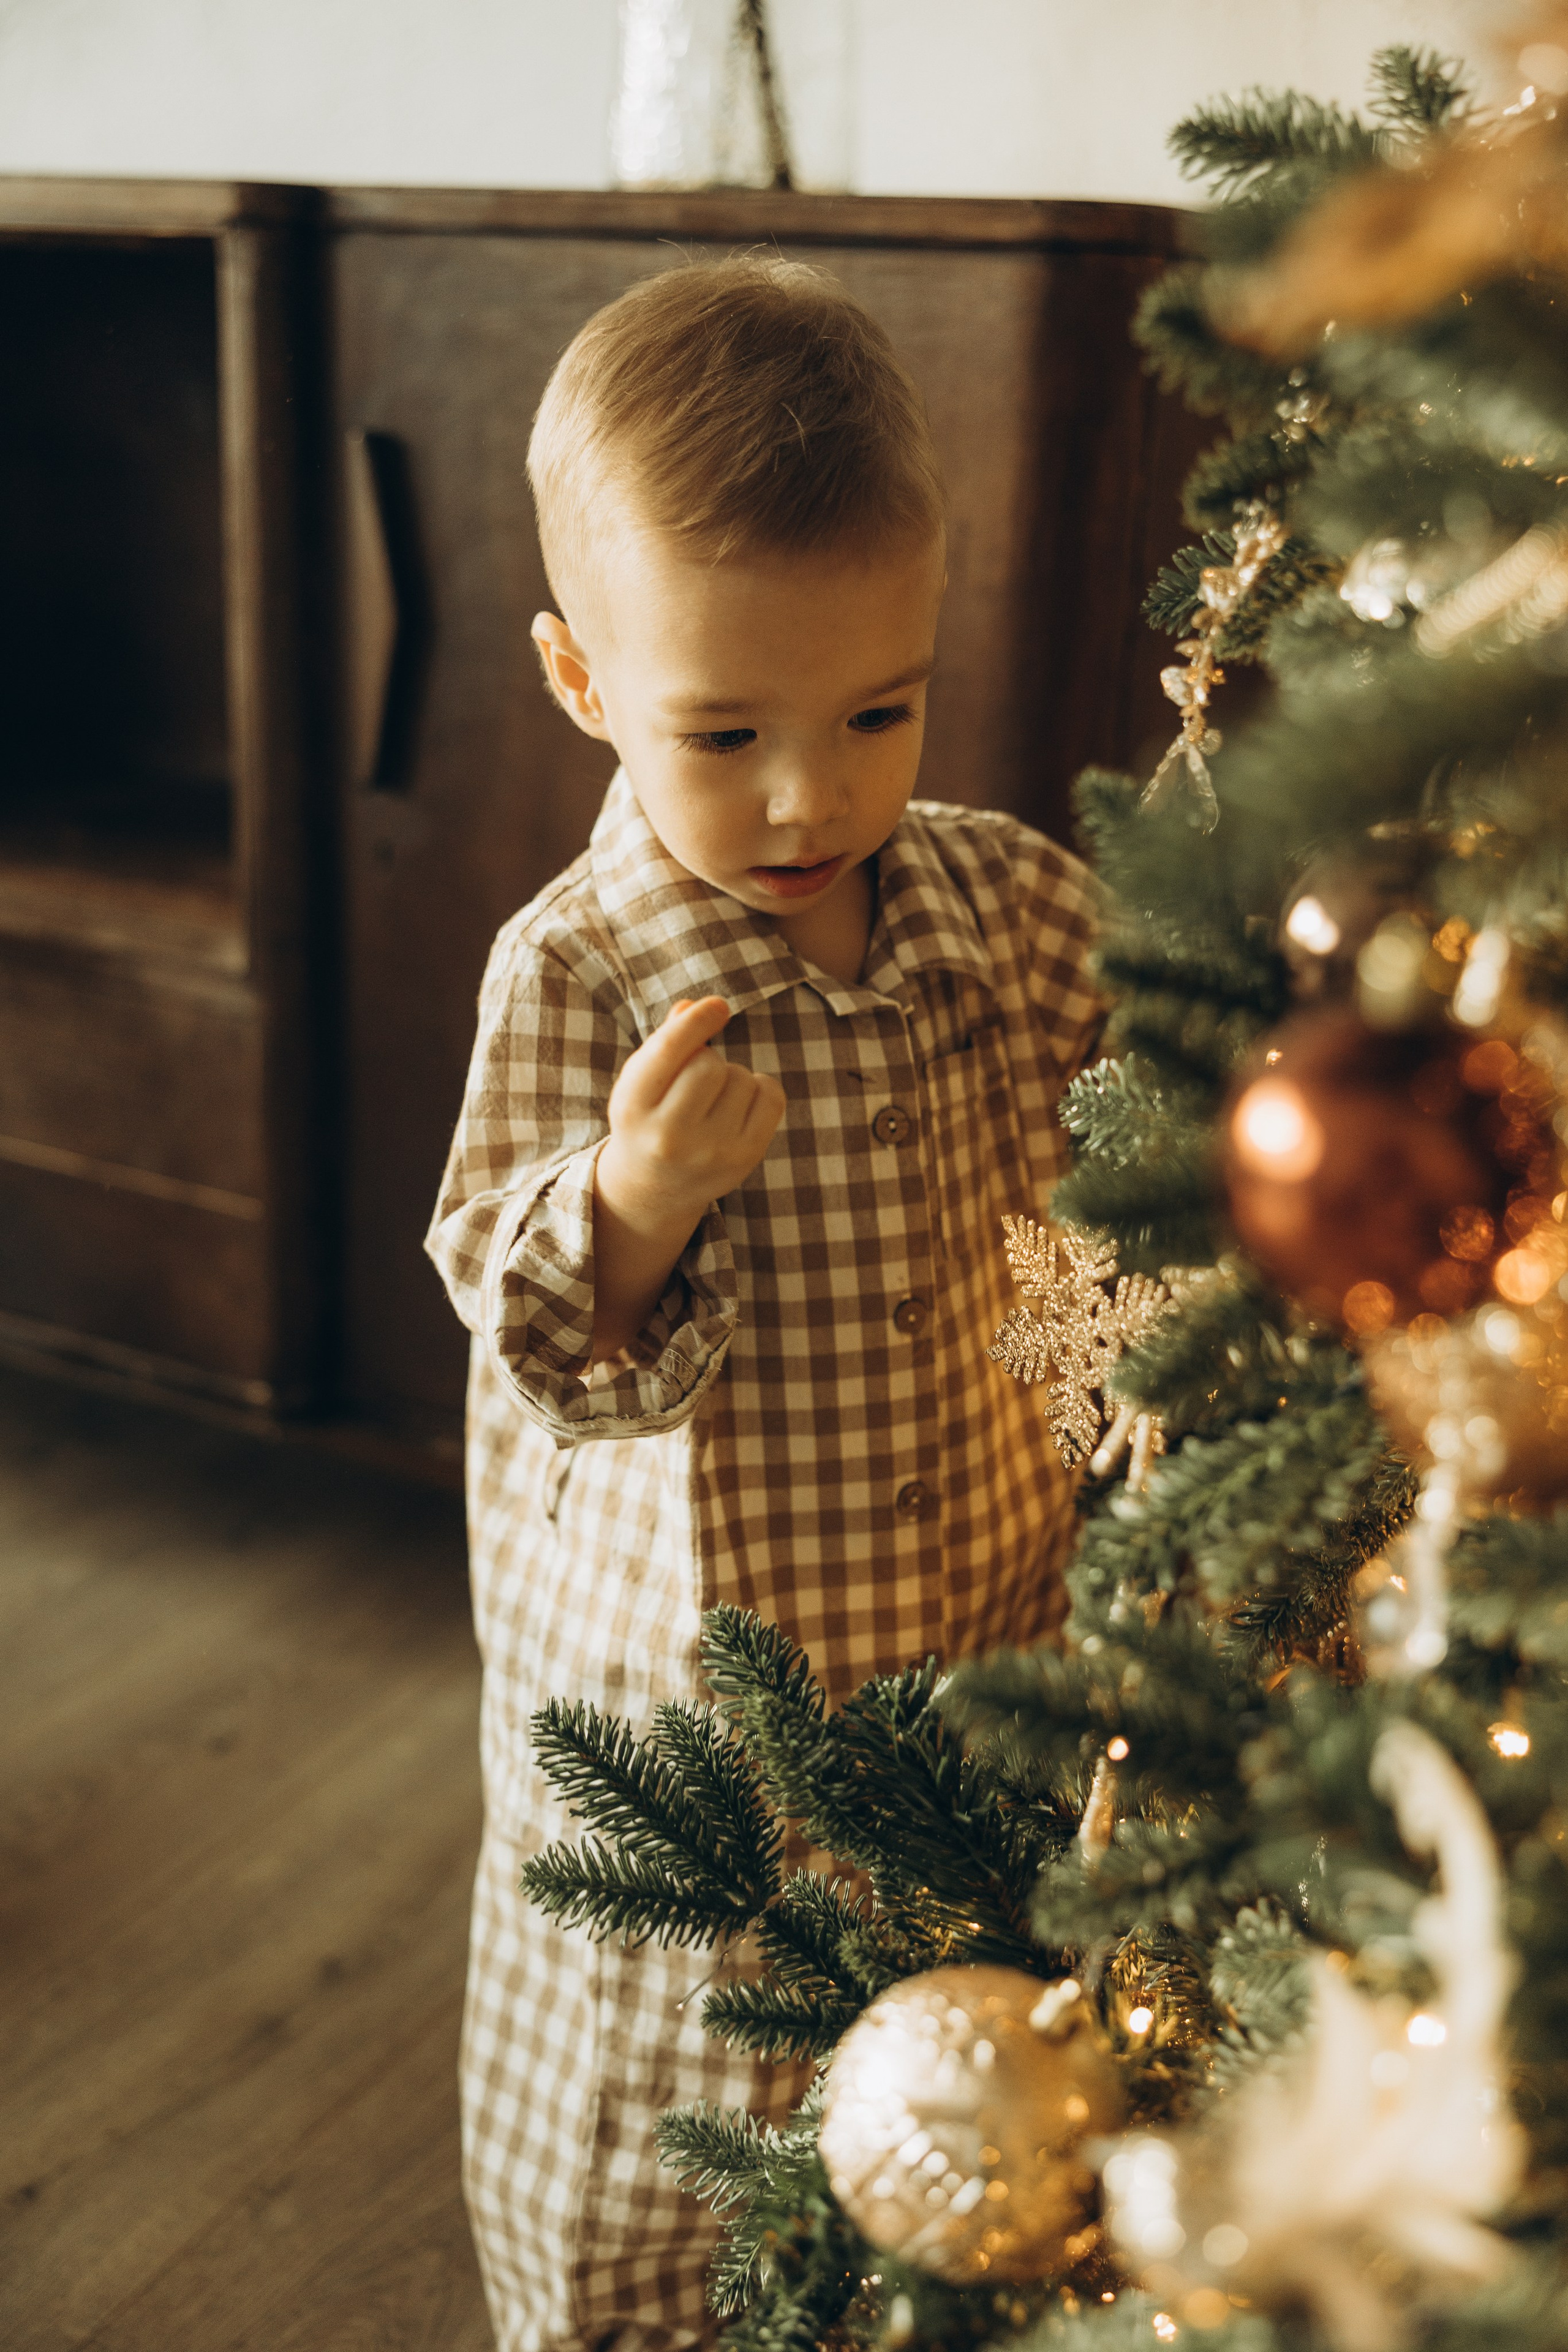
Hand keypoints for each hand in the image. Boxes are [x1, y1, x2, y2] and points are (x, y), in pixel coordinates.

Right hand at [589, 999, 782, 1361]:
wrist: (653, 1189)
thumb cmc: (649, 1117)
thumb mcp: (641, 1081)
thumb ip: (666, 1042)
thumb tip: (698, 1007)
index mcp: (632, 1108)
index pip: (669, 1053)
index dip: (696, 1022)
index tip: (717, 1005)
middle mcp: (668, 1136)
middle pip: (709, 1064)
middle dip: (706, 1059)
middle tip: (693, 1082)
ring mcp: (710, 1152)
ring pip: (741, 1077)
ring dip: (731, 1077)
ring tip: (710, 1101)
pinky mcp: (745, 1158)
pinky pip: (770, 1095)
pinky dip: (759, 1089)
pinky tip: (738, 1105)